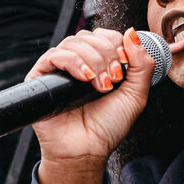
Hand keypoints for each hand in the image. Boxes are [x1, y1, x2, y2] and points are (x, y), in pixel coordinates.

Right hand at [30, 27, 156, 183]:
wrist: (86, 151)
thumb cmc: (107, 127)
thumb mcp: (135, 94)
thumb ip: (142, 64)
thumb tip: (135, 33)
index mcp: (98, 63)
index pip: (105, 35)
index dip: (117, 43)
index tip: (124, 64)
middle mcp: (78, 62)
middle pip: (90, 36)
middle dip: (107, 54)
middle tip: (113, 79)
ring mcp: (59, 69)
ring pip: (73, 43)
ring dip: (93, 60)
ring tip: (101, 85)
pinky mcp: (41, 77)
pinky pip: (54, 56)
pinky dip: (73, 62)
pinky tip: (85, 78)